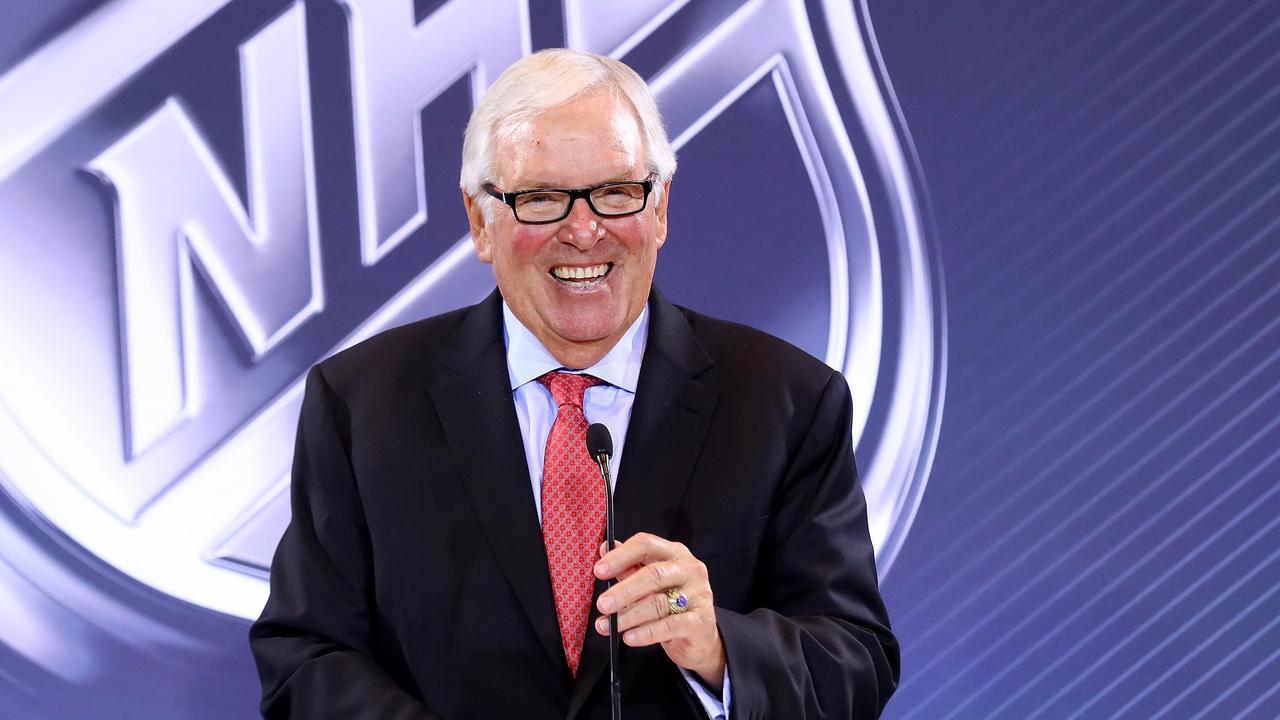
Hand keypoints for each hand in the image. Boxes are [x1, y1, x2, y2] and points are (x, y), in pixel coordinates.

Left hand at [592, 532, 724, 691]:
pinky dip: (646, 633)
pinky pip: (669, 626)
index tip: (599, 571)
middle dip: (623, 591)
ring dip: (628, 616)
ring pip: (658, 603)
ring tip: (609, 625)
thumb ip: (629, 566)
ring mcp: (698, 595)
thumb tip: (605, 548)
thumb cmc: (672, 604)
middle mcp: (690, 569)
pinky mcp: (700, 621)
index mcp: (675, 553)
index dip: (620, 556)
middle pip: (653, 574)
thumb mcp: (650, 582)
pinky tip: (629, 637)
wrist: (700, 636)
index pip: (646, 544)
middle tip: (602, 604)